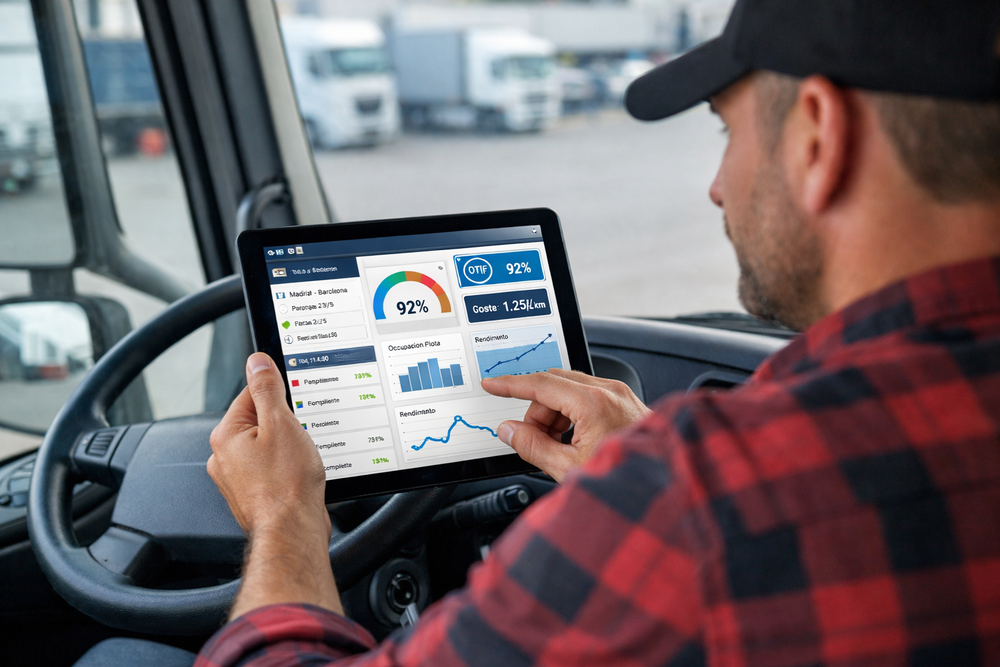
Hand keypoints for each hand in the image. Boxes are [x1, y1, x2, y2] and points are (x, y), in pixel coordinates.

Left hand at [208, 353, 341, 617]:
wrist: (293, 532)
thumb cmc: (286, 485)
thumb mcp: (281, 423)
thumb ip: (267, 389)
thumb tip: (257, 362)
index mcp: (226, 435)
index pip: (252, 394)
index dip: (280, 395)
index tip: (297, 401)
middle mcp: (224, 458)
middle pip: (261, 422)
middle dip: (286, 425)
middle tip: (302, 435)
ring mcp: (238, 480)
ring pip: (269, 448)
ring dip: (289, 449)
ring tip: (302, 460)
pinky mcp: (254, 496)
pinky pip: (273, 470)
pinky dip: (288, 470)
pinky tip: (301, 476)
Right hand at [481, 369, 649, 482]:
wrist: (666, 485)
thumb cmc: (627, 479)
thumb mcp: (569, 468)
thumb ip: (532, 446)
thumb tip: (510, 431)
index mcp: (594, 403)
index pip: (540, 384)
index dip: (510, 385)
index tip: (492, 385)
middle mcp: (609, 391)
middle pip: (553, 385)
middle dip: (535, 410)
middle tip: (530, 439)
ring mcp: (619, 394)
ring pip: (569, 390)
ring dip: (553, 414)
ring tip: (557, 447)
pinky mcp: (624, 402)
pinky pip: (586, 396)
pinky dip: (571, 414)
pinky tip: (574, 442)